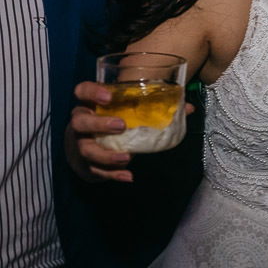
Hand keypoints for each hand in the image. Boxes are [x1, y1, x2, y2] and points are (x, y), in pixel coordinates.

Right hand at [67, 81, 195, 182]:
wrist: (84, 149)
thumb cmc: (111, 121)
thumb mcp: (127, 111)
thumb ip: (154, 107)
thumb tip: (187, 107)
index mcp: (91, 104)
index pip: (82, 91)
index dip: (92, 92)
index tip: (109, 96)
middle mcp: (81, 123)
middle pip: (80, 122)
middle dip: (99, 124)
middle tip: (121, 126)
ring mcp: (80, 144)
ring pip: (86, 150)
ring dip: (107, 155)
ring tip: (127, 158)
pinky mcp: (85, 164)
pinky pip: (96, 171)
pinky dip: (112, 174)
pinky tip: (128, 176)